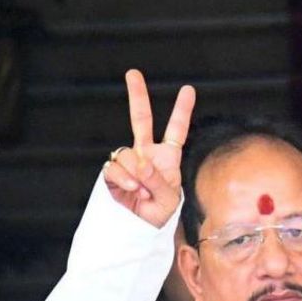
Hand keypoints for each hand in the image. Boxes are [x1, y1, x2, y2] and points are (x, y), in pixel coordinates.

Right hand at [102, 69, 195, 227]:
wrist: (141, 228)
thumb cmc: (161, 212)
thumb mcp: (170, 198)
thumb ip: (158, 179)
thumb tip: (140, 162)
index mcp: (168, 156)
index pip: (176, 130)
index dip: (182, 110)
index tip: (189, 89)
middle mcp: (147, 153)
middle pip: (141, 119)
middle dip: (137, 96)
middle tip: (133, 73)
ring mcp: (129, 162)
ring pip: (127, 153)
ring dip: (136, 174)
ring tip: (144, 191)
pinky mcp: (112, 173)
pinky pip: (114, 168)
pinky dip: (124, 179)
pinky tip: (133, 191)